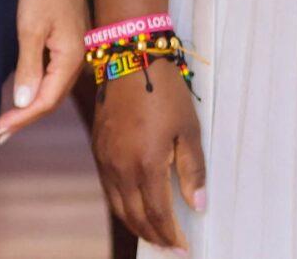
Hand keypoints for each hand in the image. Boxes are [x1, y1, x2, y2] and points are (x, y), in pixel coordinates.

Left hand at [0, 0, 84, 142]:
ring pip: (54, 88)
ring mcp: (75, 49)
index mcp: (72, 58)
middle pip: (52, 99)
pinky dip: (38, 87)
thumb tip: (24, 104)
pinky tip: (25, 93)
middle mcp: (78, 58)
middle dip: (26, 117)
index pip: (46, 101)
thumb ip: (28, 68)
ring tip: (8, 120)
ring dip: (31, 105)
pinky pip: (54, 74)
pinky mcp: (69, 41)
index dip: (22, 119)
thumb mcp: (30, 29)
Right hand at [91, 58, 204, 250]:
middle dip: (154, 237)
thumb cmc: (164, 90)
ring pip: (118, 206)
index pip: (158, 215)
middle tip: (169, 246)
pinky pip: (108, 188)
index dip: (171, 236)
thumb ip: (193, 170)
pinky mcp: (98, 148)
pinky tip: (133, 205)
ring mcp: (106, 159)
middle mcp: (121, 167)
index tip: (183, 248)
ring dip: (136, 225)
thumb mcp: (188, 128)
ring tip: (153, 234)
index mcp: (147, 164)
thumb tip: (198, 205)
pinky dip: (121, 205)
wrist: (129, 57)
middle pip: (135, 217)